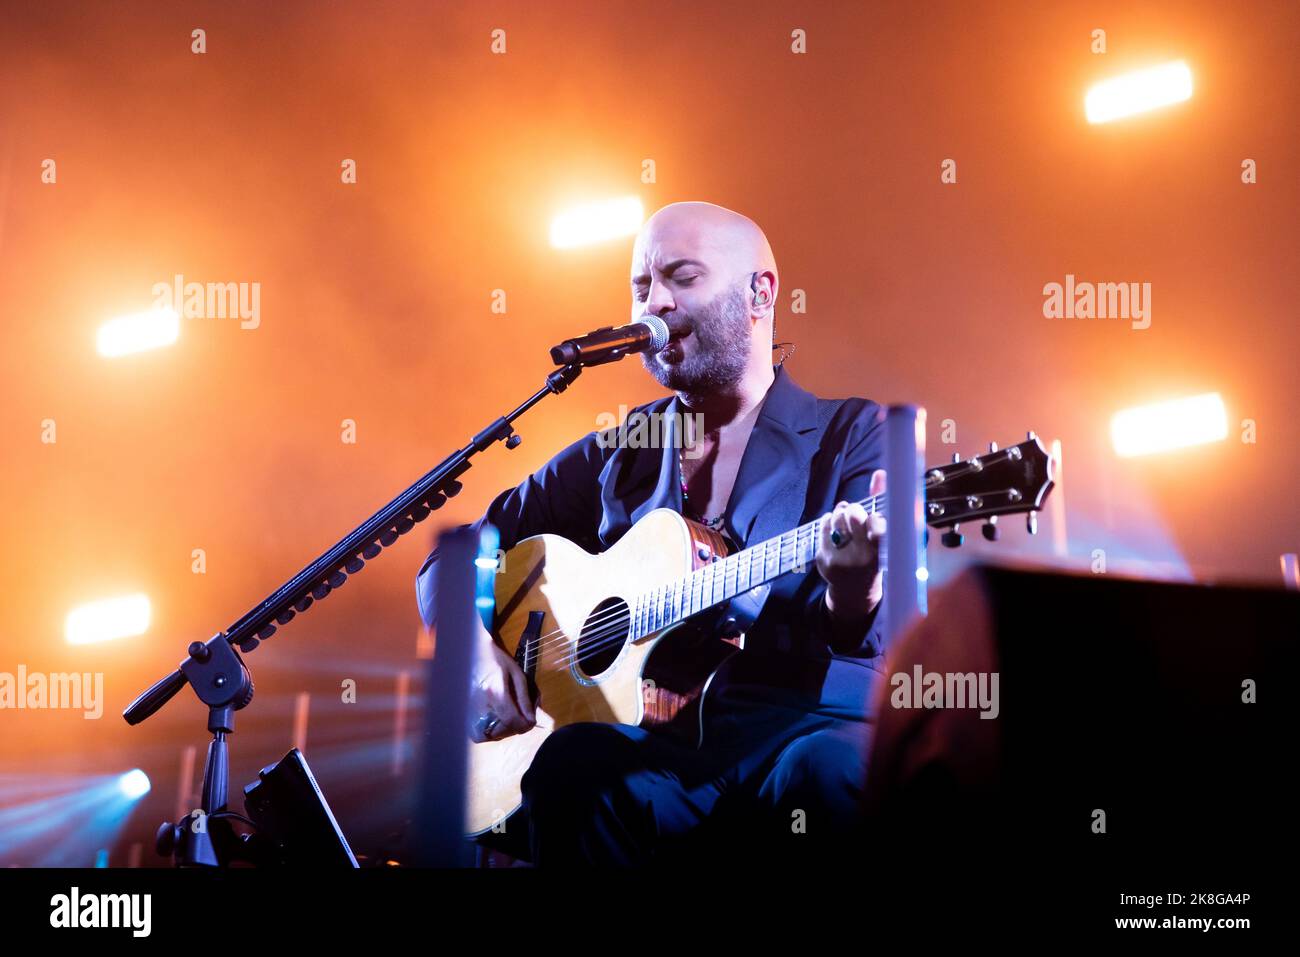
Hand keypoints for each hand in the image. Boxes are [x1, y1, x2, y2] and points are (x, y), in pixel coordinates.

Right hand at [468, 618, 535, 742]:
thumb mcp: (517, 675)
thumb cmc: (497, 660)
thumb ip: (525, 699)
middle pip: (499, 731)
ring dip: (501, 732)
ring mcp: (468, 709)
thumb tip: (531, 720)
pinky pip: (477, 732)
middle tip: (520, 718)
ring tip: (508, 719)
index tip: (531, 720)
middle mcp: (479, 704)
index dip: (524, 724)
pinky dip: (488, 731)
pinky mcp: (464, 713)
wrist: (473, 652)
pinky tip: (496, 720)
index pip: (510, 719)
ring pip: (487, 735)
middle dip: (514, 728)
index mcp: (494, 691)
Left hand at [815, 469, 885, 621]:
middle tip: (856, 514)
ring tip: (845, 518)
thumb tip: (880, 473)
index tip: (874, 522)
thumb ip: (882, 502)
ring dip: (840, 513)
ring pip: (836, 518)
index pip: (879, 528)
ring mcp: (840, 559)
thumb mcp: (883, 535)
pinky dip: (829, 520)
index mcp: (880, 553)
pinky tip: (835, 526)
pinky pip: (824, 526)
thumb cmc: (873, 555)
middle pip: (853, 516)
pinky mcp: (824, 559)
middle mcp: (861, 558)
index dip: (875, 520)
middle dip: (854, 510)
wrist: (854, 590)